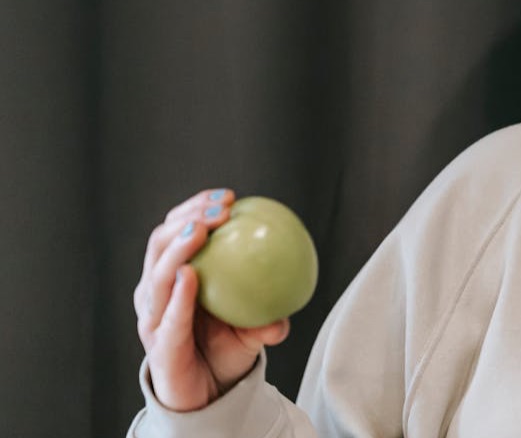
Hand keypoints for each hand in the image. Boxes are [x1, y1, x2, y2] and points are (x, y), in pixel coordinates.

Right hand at [134, 189, 291, 410]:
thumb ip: (271, 310)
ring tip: (200, 230)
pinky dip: (179, 295)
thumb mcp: (253, 323)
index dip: (195, 208)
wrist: (208, 394)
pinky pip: (169, 317)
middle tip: (219, 209)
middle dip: (185, 218)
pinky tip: (191, 277)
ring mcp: (153, 320)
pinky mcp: (158, 347)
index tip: (229, 196)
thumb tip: (297, 293)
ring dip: (178, 248)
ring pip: (157, 276)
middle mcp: (157, 294)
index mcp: (174, 278)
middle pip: (160, 244)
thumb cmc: (226, 348)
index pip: (176, 231)